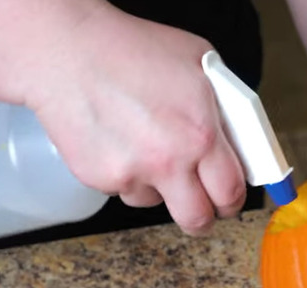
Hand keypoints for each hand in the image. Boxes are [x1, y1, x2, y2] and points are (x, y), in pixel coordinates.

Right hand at [22, 3, 245, 235]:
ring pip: (157, 203)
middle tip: (203, 203)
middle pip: (197, 219)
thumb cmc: (133, 49)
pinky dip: (128, 174)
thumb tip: (241, 138)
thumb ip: (225, 107)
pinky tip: (121, 140)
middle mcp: (168, 160)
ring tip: (148, 146)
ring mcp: (131, 174)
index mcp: (201, 134)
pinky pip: (125, 189)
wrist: (66, 50)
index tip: (230, 200)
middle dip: (205, 217)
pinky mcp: (99, 178)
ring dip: (160, 186)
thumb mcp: (201, 65)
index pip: (231, 191)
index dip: (233, 201)